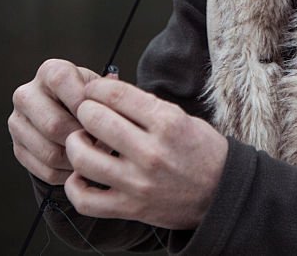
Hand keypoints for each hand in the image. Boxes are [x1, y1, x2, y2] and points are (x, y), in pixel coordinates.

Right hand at [8, 58, 103, 184]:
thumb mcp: (99, 89)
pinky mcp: (17, 148)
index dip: (84, 103)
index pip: (61, 82)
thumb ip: (107, 92)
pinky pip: (45, 170)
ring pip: (50, 153)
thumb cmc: (90, 100)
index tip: (103, 117)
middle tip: (101, 143)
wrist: (68, 116)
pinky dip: (67, 173)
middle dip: (82, 138)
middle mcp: (26, 94)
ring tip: (94, 155)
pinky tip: (81, 165)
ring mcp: (17, 122)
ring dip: (77, 159)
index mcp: (49, 71)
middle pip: (54, 125)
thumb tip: (114, 89)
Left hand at [63, 79, 228, 229]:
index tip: (92, 89)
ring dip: (75, 144)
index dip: (96, 87)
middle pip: (95, 120)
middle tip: (86, 112)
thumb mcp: (181, 117)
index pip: (115, 95)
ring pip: (83, 158)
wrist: (221, 192)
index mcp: (167, 122)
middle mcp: (151, 152)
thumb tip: (107, 91)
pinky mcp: (131, 208)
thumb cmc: (201, 150)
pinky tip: (80, 174)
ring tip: (80, 140)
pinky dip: (74, 186)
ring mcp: (138, 182)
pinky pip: (86, 200)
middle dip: (85, 110)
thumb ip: (145, 107)